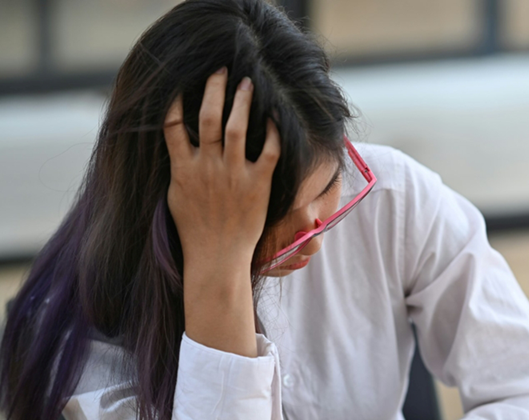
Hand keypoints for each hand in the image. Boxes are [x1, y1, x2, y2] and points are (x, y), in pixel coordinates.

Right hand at [163, 67, 279, 266]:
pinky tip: (274, 117)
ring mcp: (233, 174)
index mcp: (184, 169)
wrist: (216, 257)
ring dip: (242, 102)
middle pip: (209, 118)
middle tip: (221, 70)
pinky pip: (268, 151)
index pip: (173, 127)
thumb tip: (177, 147)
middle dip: (214, 89)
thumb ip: (178, 169)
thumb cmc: (194, 230)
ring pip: (236, 127)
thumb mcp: (175, 197)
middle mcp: (207, 167)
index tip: (180, 83)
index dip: (175, 102)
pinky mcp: (257, 184)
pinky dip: (272, 132)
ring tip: (247, 83)